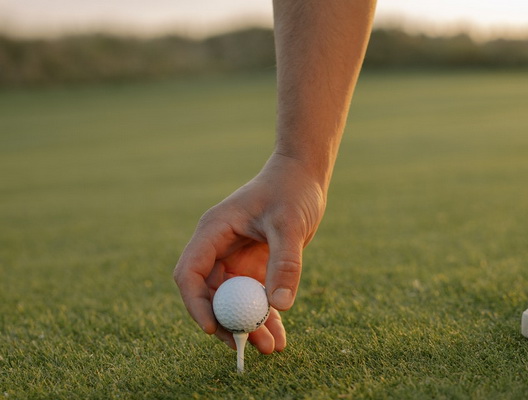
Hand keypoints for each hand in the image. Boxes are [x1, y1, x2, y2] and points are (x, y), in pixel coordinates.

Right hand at [173, 153, 326, 352]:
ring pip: (235, 301)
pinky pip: (255, 298)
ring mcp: (236, 258)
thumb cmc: (293, 190)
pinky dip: (266, 317)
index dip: (197, 304)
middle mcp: (219, 247)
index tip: (213, 329)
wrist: (306, 175)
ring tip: (273, 348)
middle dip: (228, 323)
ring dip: (250, 326)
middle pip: (212, 294)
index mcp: (214, 231)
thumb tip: (280, 305)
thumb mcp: (290, 224)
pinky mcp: (255, 266)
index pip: (191, 273)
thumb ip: (285, 262)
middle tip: (247, 348)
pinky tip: (280, 337)